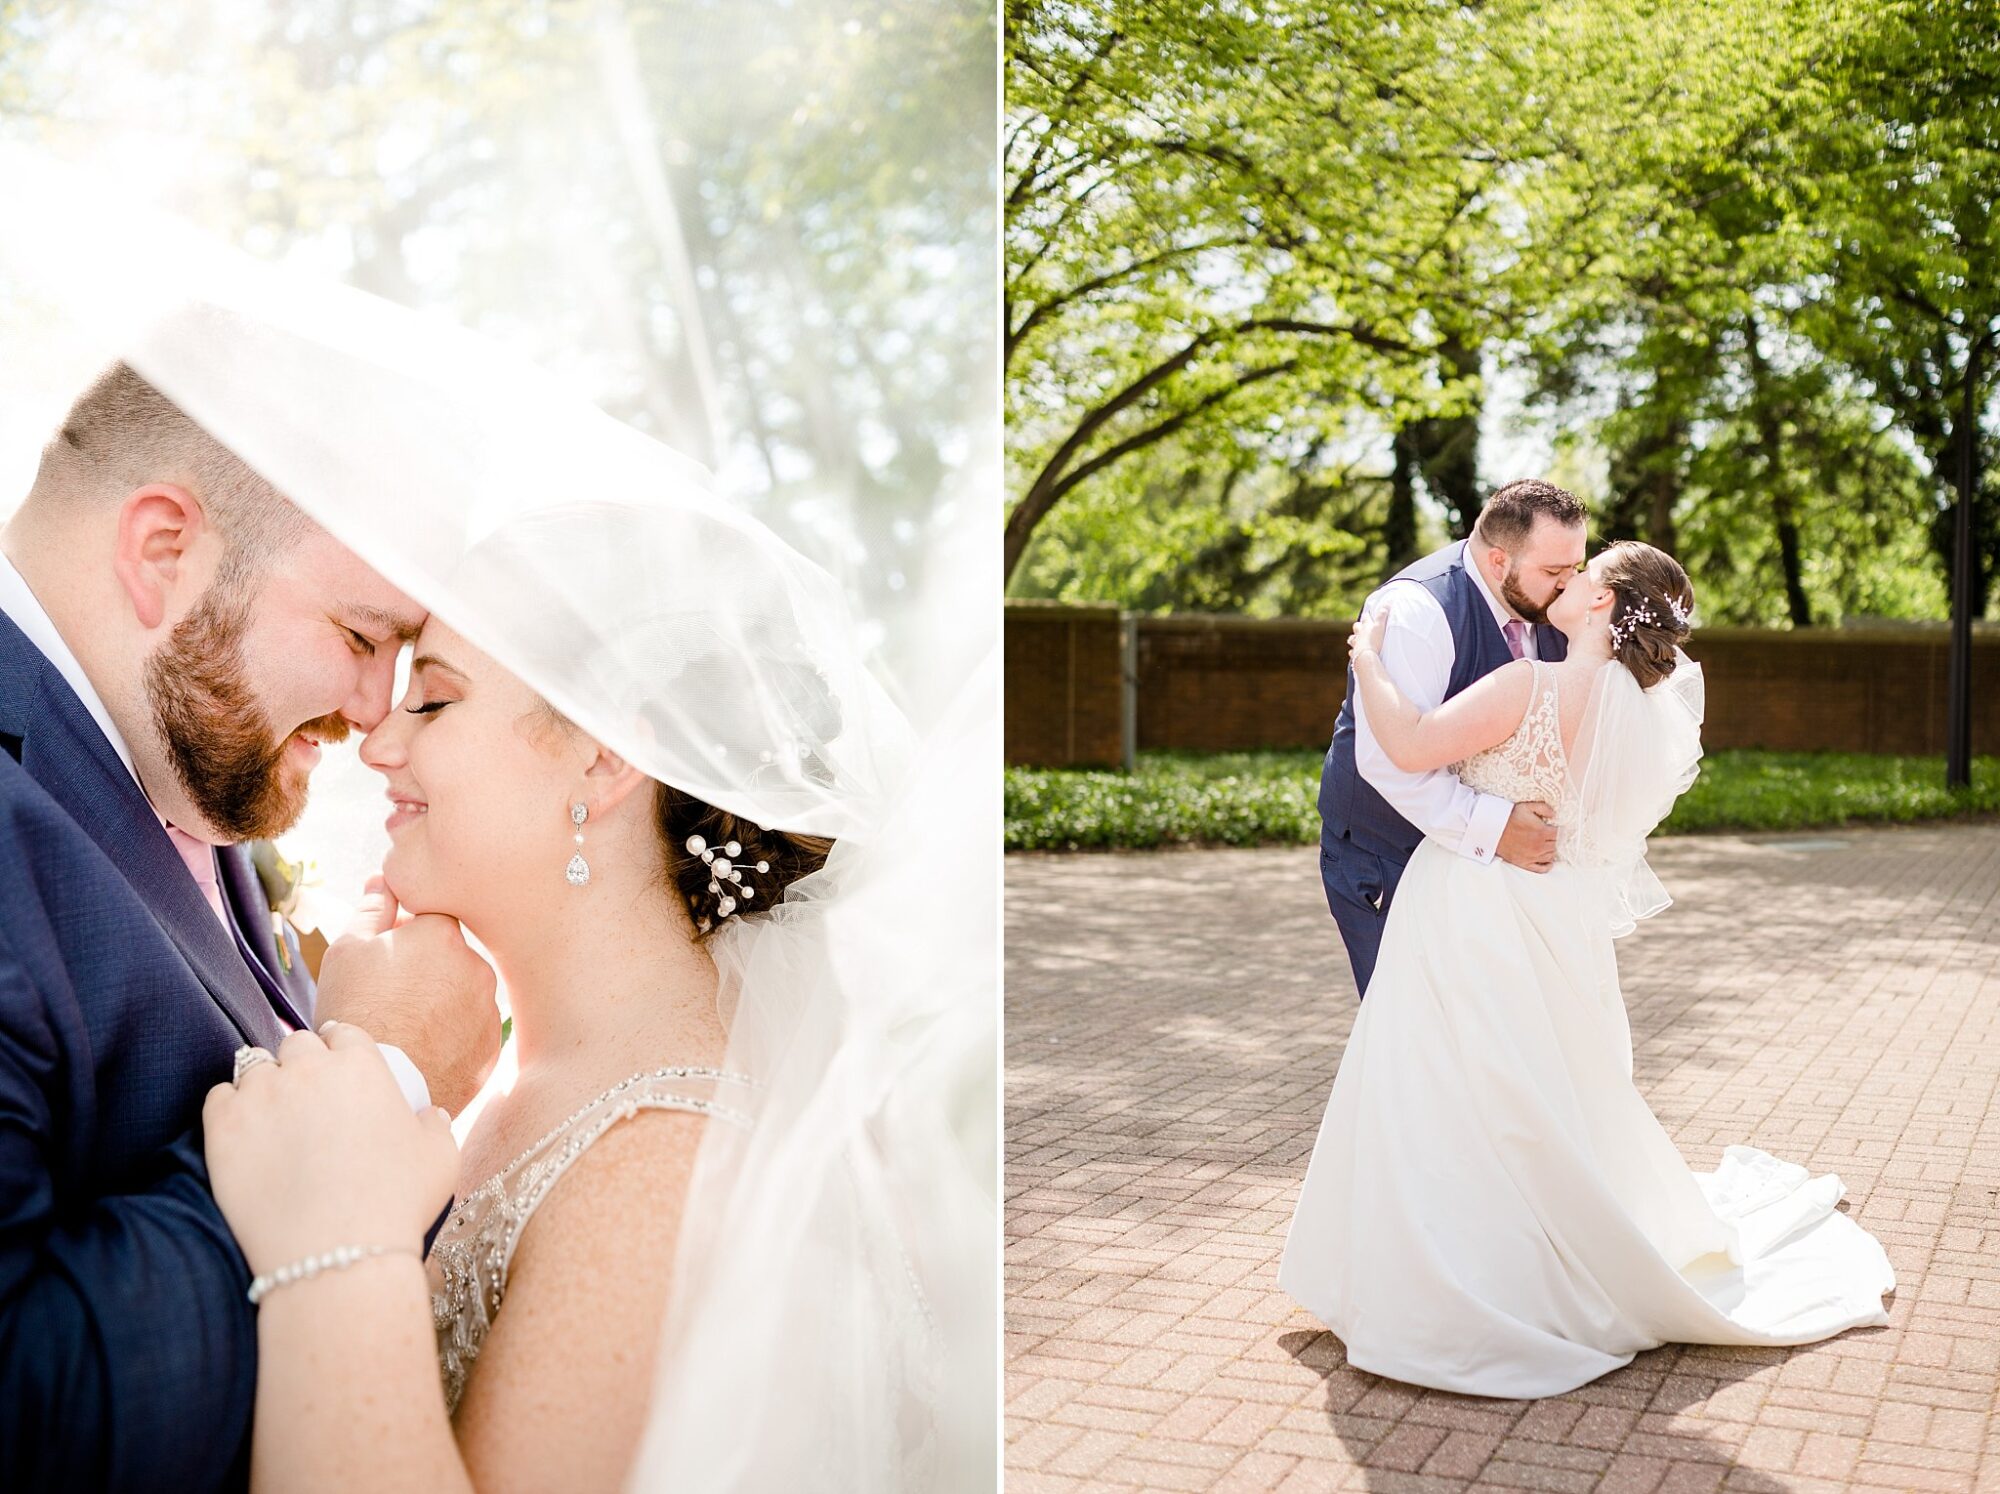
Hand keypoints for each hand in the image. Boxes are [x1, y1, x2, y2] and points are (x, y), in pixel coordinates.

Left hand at [203, 1025, 457, 1276]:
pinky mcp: (223, 1126)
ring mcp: (262, 1094)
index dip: (340, 1047)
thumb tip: (428, 1115)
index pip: (343, 1033)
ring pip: (253, 1066)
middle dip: (300, 1062)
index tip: (336, 1066)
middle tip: (304, 1096)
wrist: (335, 1253)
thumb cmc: (396, 1204)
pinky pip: (219, 1097)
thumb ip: (434, 1126)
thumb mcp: (440, 1158)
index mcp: (361, 1065)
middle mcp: (309, 1068)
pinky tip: (243, 1132)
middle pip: (296, 1044)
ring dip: (264, 1084)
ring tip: (270, 1116)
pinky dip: (230, 1108)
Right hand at [313, 877, 501, 1115]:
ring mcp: (489, 1008)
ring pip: (464, 993)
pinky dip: (453, 1035)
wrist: (378, 1085)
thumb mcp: (348, 950)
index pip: (432, 916)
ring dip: (442, 1002)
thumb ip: (374, 909)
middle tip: (391, 997)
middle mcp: (477, 965)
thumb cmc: (355, 1010)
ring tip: (405, 1027)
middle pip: (451, 956)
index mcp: (443, 933)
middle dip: (427, 968)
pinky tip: (423, 1048)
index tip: (387, 955)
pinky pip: (472, 1030)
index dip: (407, 933)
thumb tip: (386, 879)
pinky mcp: (493, 1047)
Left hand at [1347, 603, 1387, 663]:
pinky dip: (1352, 651)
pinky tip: (1353, 652)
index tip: (1368, 614)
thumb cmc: (1374, 640)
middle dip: (1358, 626)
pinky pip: (1351, 652)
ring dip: (1353, 638)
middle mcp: (1359, 634)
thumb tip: (1387, 603)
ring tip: (1355, 639)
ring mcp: (1355, 644)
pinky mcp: (1354, 654)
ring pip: (1351, 639)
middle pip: (1356, 627)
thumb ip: (1382, 616)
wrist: (1366, 656)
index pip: (1365, 618)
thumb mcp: (1380, 626)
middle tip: (1360, 626)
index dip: (1367, 615)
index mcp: (1365, 626)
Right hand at [1495, 800, 1557, 872]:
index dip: (1559, 830)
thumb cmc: (1508, 817)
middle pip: (1556, 845)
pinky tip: (1548, 861)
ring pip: (1550, 856)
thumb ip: (1544, 808)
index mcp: (1542, 832)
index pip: (1559, 834)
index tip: (1555, 828)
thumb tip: (1554, 815)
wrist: (1492, 830)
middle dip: (1555, 840)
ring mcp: (1532, 856)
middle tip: (1551, 836)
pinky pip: (1541, 869)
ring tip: (1548, 845)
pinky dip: (1547, 866)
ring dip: (1551, 850)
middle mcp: (1539, 846)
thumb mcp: (1526, 807)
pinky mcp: (1524, 863)